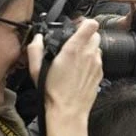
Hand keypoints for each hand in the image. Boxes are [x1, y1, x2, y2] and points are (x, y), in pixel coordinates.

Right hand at [26, 19, 102, 135]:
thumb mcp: (37, 69)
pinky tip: (81, 70)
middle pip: (96, 34)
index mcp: (73, 49)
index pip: (90, 25)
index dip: (84, 23)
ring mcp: (96, 64)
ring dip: (90, 49)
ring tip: (78, 58)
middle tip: (75, 43)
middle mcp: (88, 55)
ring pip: (98, 48)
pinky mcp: (100, 74)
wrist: (68, 112)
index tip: (77, 26)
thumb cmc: (53, 92)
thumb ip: (35, 49)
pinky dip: (92, 61)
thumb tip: (37, 39)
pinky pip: (99, 61)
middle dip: (86, 36)